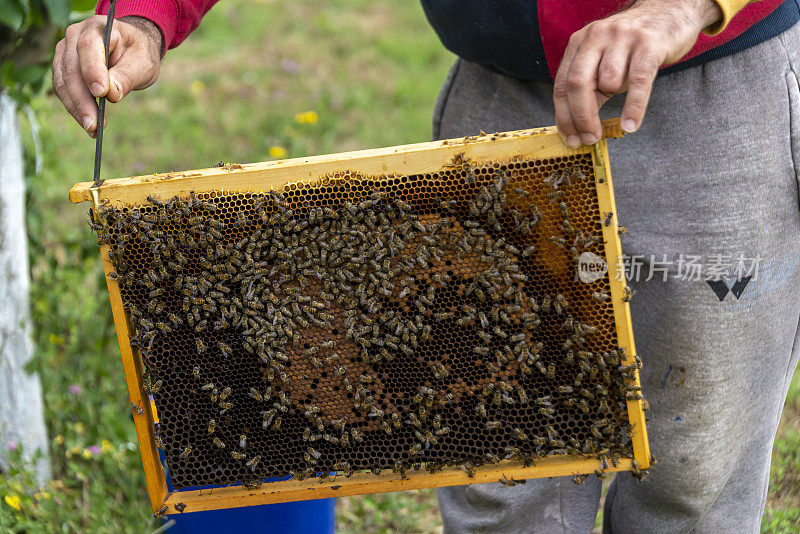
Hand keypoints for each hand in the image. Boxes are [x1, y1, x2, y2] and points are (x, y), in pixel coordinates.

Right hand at [52, 15, 162, 136]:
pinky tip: (88, 124)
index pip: (89, 48)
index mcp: (98, 28)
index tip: (101, 94)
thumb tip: (110, 94)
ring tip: (91, 129)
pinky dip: (74, 108)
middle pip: (72, 68)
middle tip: (93, 124)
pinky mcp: (62, 67)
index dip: (92, 71)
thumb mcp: (144, 64)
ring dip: (75, 108)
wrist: (130, 49)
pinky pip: (63, 89)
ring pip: (62, 81)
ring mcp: (65, 51)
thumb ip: (127, 76)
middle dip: (82, 99)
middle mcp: (75, 35)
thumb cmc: (138, 54)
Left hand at [553, 0, 721, 146]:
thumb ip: (588, 89)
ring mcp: (622, 37)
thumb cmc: (631, 48)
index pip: (562, 85)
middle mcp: (596, 36)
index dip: (564, 116)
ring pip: (609, 81)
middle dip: (581, 117)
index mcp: (579, 43)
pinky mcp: (649, 44)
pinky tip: (631, 125)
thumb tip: (577, 128)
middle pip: (577, 83)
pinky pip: (639, 82)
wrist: (669, 11)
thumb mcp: (602, 63)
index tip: (571, 139)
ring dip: (614, 99)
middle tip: (589, 139)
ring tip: (623, 99)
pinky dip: (634, 107)